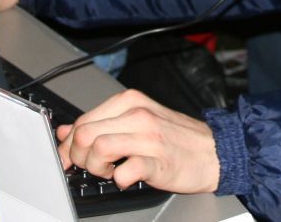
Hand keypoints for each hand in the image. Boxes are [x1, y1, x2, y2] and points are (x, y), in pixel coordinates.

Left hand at [57, 89, 219, 193]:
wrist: (214, 151)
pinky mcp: (159, 161)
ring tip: (109, 171)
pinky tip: (126, 178)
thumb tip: (66, 131)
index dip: (68, 143)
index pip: (83, 120)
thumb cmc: (176, 138)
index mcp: (131, 101)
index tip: (67, 157)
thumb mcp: (137, 121)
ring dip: (96, 168)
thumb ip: (102, 123)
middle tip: (90, 166)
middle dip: (78, 156)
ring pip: (99, 149)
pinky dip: (118, 179)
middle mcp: (139, 114)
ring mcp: (149, 137)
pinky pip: (124, 171)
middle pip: (85, 134)